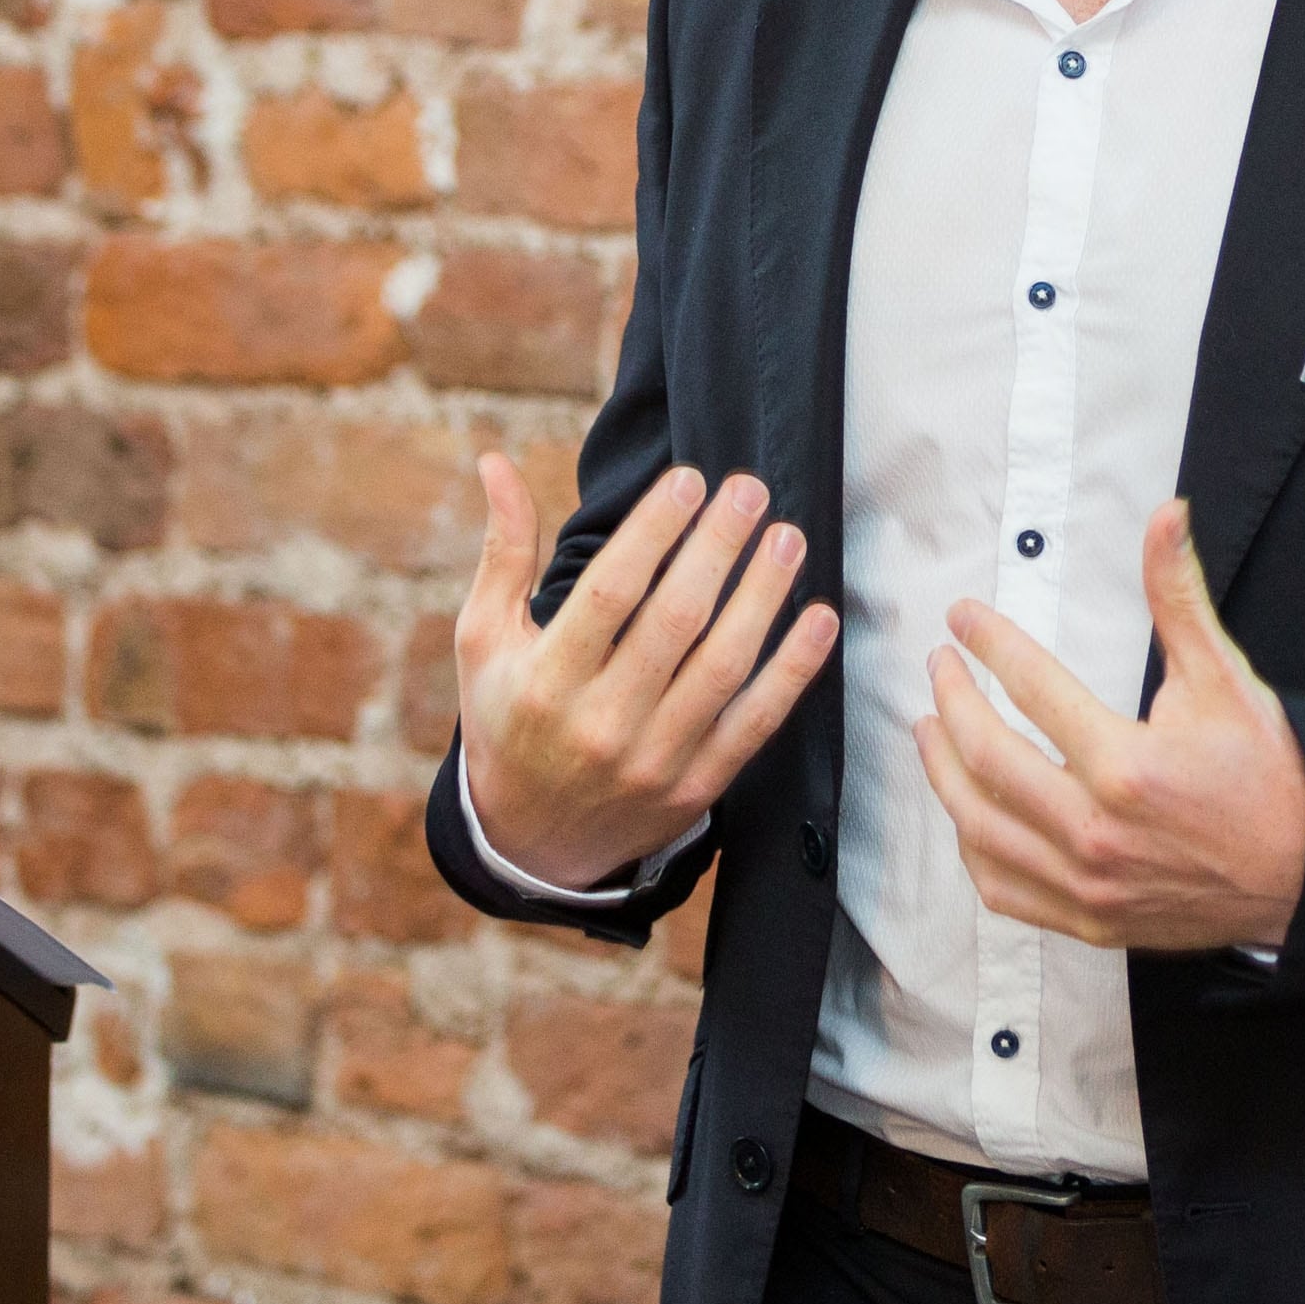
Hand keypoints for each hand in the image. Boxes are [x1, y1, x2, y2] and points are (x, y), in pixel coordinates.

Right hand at [455, 456, 838, 891]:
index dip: (654, 531)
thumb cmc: (507, 717)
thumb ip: (502, 553)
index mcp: (546, 680)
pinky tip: (819, 618)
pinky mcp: (697, 787)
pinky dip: (794, 671)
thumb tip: (496, 461)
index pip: (610, 593)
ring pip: (723, 667)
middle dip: (717, 548)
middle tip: (750, 489)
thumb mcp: (485, 640)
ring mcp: (655, 759)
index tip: (690, 478)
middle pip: (675, 622)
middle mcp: (602, 722)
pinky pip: (755, 722)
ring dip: (763, 597)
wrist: (531, 843)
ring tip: (787, 538)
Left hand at [913, 497, 1304, 953]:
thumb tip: (1168, 514)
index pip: (1033, 688)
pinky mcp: (1086, 918)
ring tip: (928, 728)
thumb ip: (1180, 597)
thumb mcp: (1225, 678)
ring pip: (979, 826)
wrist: (1302, 873)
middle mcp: (1096, 830)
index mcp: (1126, 766)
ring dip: (942, 771)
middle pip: (987, 758)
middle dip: (952, 701)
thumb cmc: (1265, 777)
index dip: (990, 643)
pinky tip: (965, 812)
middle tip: (940, 666)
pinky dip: (971, 846)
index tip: (963, 619)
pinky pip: (1001, 888)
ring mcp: (1086, 883)